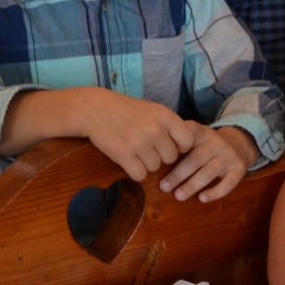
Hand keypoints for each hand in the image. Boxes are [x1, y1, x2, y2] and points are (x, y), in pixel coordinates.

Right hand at [82, 91, 197, 180]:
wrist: (95, 109)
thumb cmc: (128, 111)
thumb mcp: (154, 110)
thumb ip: (171, 126)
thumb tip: (189, 147)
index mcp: (165, 116)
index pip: (188, 141)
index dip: (180, 147)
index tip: (169, 144)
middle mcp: (155, 129)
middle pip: (171, 158)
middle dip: (160, 156)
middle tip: (146, 146)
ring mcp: (139, 143)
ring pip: (155, 167)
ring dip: (146, 163)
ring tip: (134, 149)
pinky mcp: (123, 155)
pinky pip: (140, 175)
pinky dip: (135, 172)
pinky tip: (128, 159)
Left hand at [159, 124, 256, 202]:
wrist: (238, 145)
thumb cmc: (205, 146)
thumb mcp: (194, 136)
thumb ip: (176, 140)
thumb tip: (148, 154)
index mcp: (202, 133)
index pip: (187, 136)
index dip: (174, 146)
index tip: (160, 157)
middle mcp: (217, 142)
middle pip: (196, 159)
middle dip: (179, 174)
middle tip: (164, 187)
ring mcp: (229, 155)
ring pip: (210, 171)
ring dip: (193, 185)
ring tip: (178, 196)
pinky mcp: (239, 168)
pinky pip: (228, 183)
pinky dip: (215, 192)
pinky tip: (202, 198)